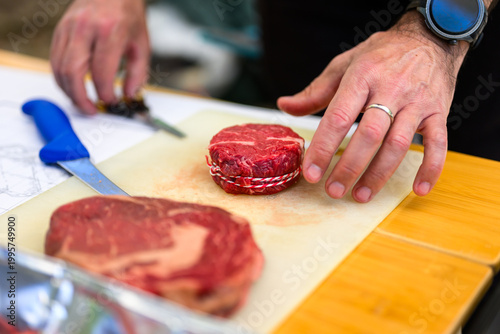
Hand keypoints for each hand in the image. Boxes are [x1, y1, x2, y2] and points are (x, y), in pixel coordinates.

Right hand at [50, 0, 149, 113]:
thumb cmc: (128, 14)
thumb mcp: (142, 43)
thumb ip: (137, 73)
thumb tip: (128, 95)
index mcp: (109, 32)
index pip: (101, 72)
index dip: (105, 93)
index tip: (111, 102)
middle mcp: (85, 29)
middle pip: (73, 72)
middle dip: (81, 98)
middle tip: (91, 110)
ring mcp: (68, 28)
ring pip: (59, 68)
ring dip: (69, 91)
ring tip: (82, 102)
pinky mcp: (60, 29)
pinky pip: (54, 60)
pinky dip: (62, 78)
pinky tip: (74, 87)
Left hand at [278, 12, 468, 202]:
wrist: (429, 38)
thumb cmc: (381, 54)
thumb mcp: (345, 65)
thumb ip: (315, 91)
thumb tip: (284, 106)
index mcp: (362, 77)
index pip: (339, 117)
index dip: (323, 148)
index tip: (311, 173)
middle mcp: (391, 89)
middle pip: (369, 135)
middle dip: (349, 167)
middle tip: (333, 190)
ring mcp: (417, 102)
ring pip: (399, 144)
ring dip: (379, 174)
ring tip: (360, 196)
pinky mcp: (439, 112)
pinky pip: (439, 144)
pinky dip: (431, 168)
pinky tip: (418, 189)